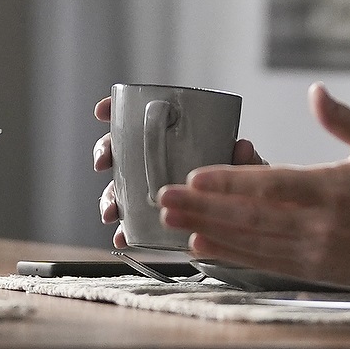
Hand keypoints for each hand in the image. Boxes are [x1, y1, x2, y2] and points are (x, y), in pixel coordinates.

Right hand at [90, 92, 266, 243]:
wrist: (244, 229)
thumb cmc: (242, 190)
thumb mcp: (248, 174)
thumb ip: (247, 162)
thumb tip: (243, 147)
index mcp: (175, 141)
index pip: (140, 119)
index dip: (116, 112)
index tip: (102, 112)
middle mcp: (158, 163)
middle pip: (121, 150)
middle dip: (105, 153)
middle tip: (104, 163)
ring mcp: (152, 192)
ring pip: (120, 188)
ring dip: (109, 198)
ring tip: (111, 211)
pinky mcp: (153, 221)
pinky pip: (132, 224)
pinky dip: (124, 231)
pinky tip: (122, 236)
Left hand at [152, 85, 349, 284]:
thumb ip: (343, 120)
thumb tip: (316, 92)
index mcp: (335, 189)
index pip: (274, 185)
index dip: (231, 182)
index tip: (195, 176)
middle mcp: (321, 225)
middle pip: (251, 216)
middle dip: (204, 208)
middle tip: (165, 198)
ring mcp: (315, 252)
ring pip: (251, 241)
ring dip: (208, 230)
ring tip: (171, 219)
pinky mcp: (313, 271)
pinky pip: (263, 262)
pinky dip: (230, 254)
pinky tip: (202, 244)